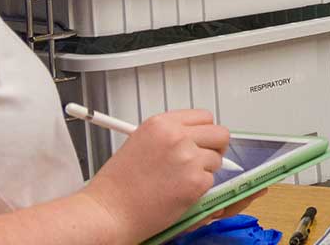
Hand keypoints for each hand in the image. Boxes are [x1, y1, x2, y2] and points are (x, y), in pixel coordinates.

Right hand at [81, 110, 231, 241]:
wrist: (110, 211)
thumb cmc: (118, 185)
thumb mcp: (139, 143)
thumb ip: (169, 136)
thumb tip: (194, 138)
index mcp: (161, 124)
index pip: (204, 117)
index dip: (206, 131)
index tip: (203, 141)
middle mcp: (177, 137)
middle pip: (220, 134)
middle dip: (215, 148)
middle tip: (203, 160)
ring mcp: (189, 158)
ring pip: (217, 160)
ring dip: (204, 171)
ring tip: (179, 180)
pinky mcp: (196, 182)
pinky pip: (211, 181)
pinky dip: (199, 189)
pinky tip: (177, 192)